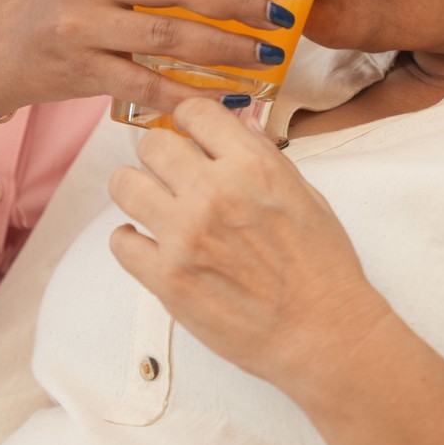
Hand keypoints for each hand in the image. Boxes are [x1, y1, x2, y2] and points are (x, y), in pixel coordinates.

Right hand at [0, 0, 292, 118]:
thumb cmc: (60, 0)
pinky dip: (194, 93)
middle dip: (239, 2)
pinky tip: (230, 97)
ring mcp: (84, 25)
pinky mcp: (83, 70)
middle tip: (279, 17)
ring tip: (265, 56)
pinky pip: (149, 83)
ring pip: (171, 35)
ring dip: (228, 49)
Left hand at [106, 98, 391, 394]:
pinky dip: (131, 242)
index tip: (189, 134)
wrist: (323, 333)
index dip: (189, 121)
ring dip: (137, 191)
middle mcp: (214, 192)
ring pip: (124, 185)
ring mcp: (185, 236)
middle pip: (151, 143)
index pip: (194, 111)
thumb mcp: (305, 195)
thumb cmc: (322, 267)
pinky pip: (120, 242)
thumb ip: (263, 159)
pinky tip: (152, 246)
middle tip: (170, 174)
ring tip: (153, 206)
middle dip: (160, 155)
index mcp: (253, 166)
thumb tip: (234, 130)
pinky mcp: (167, 279)